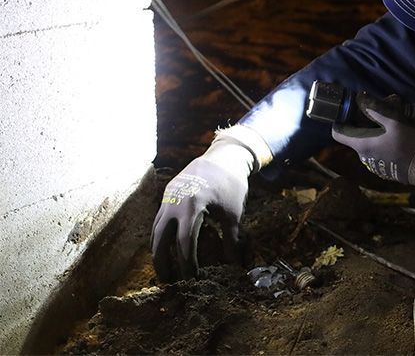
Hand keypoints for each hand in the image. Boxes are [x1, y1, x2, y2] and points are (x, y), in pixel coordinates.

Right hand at [151, 143, 249, 281]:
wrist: (223, 157)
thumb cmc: (231, 185)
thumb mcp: (234, 213)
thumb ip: (231, 239)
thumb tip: (234, 265)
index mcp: (192, 206)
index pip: (184, 242)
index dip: (187, 263)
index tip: (192, 279)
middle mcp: (174, 203)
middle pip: (161, 239)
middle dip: (163, 262)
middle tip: (168, 282)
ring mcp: (168, 198)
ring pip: (156, 230)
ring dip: (158, 251)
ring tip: (165, 270)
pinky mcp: (167, 195)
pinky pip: (158, 219)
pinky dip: (160, 236)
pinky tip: (165, 248)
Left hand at [331, 94, 414, 205]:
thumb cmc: (411, 143)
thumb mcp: (395, 122)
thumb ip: (376, 109)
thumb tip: (360, 97)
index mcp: (362, 145)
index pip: (337, 133)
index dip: (339, 121)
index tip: (348, 112)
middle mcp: (364, 158)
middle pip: (354, 138)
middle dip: (362, 125)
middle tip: (376, 114)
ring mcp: (374, 166)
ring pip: (367, 145)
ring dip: (374, 135)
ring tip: (390, 126)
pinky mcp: (384, 170)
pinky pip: (377, 154)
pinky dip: (382, 145)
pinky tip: (397, 140)